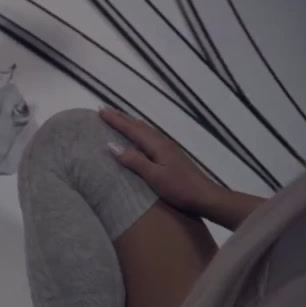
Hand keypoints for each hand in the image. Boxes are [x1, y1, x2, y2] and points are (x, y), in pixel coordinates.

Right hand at [99, 108, 224, 215]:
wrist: (204, 196)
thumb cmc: (179, 188)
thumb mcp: (154, 176)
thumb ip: (134, 161)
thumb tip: (111, 146)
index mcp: (157, 145)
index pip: (132, 129)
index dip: (116, 120)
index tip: (101, 111)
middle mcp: (162, 142)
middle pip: (139, 126)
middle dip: (122, 118)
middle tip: (105, 111)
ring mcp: (168, 148)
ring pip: (146, 130)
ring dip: (130, 123)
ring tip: (118, 119)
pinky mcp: (170, 155)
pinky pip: (150, 137)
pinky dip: (139, 132)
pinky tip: (137, 137)